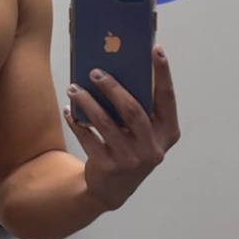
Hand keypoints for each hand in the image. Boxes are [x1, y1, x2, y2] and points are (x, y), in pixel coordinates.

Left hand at [64, 46, 179, 211]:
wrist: (112, 190)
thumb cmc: (130, 149)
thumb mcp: (144, 133)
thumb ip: (141, 109)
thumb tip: (119, 69)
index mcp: (168, 133)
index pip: (168, 97)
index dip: (163, 73)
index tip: (155, 49)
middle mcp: (153, 148)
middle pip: (132, 109)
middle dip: (112, 87)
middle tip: (95, 71)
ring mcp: (131, 160)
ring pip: (106, 123)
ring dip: (88, 102)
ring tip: (73, 88)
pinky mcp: (109, 167)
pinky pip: (89, 138)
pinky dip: (76, 122)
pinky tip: (69, 110)